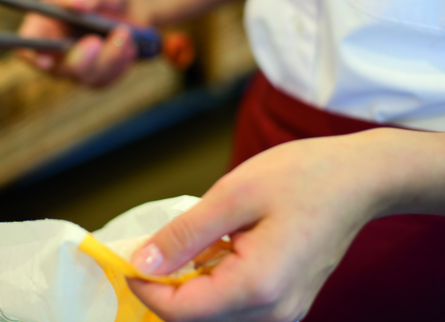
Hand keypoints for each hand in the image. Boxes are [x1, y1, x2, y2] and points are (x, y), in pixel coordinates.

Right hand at [17, 0, 139, 86]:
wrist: (130, 5)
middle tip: (95, 41)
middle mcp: (53, 50)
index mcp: (43, 24)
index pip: (28, 43)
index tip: (45, 60)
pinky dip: (120, 63)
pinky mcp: (94, 77)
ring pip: (86, 77)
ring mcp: (74, 67)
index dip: (32, 54)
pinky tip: (129, 44)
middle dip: (79, 59)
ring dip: (109, 57)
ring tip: (125, 32)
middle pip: (58, 69)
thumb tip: (78, 1)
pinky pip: (105, 80)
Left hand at [128, 131, 389, 321]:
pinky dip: (212, 283)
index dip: (145, 288)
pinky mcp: (286, 302)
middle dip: (163, 288)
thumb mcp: (233, 195)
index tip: (125, 259)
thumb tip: (143, 262)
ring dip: (188, 286)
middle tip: (149, 248)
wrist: (359, 180)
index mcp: (257, 286)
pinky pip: (235, 305)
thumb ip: (185, 235)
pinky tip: (215, 248)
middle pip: (195, 318)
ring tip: (187, 243)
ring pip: (214, 315)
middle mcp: (273, 312)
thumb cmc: (302, 177)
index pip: (180, 311)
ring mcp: (284, 311)